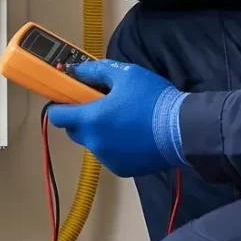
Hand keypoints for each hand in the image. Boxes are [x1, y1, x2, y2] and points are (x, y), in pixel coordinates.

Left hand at [47, 59, 186, 177]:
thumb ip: (94, 71)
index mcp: (90, 119)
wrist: (183, 129)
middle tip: (102, 105)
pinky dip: (115, 146)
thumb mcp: (125, 74)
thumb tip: (75, 70)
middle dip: (82, 118)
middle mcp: (94, 143)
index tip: (70, 97)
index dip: (60, 104)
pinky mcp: (122, 169)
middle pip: (74, 130)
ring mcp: (107, 158)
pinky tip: (134, 135)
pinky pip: (109, 154)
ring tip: (124, 120)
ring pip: (93, 142)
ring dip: (100, 132)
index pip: (56, 115)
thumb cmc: (153, 99)